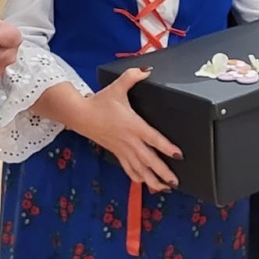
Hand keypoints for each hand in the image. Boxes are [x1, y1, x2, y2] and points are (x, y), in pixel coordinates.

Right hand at [81, 68, 182, 192]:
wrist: (80, 115)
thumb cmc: (99, 102)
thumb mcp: (117, 87)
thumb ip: (132, 76)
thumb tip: (146, 71)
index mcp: (133, 125)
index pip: (153, 138)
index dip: (166, 147)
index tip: (178, 154)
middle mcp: (129, 140)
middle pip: (148, 159)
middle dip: (162, 172)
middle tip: (175, 181)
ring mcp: (122, 149)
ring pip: (139, 168)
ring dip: (152, 180)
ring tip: (165, 187)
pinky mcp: (116, 153)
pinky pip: (129, 168)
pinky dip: (138, 177)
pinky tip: (146, 183)